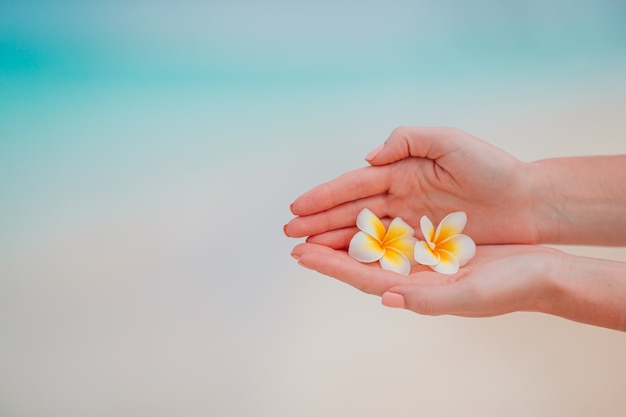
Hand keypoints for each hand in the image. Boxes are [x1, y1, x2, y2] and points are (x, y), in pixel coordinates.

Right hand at [285, 127, 539, 245]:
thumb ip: (408, 140)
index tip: (297, 207)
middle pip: (352, 211)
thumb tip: (368, 158)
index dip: (325, 196)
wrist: (529, 202)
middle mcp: (401, 197)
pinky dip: (363, 257)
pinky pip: (387, 252)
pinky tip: (342, 263)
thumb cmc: (493, 168)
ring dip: (334, 241)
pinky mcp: (425, 244)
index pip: (355, 185)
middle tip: (289, 234)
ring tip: (306, 251)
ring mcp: (411, 222)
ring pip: (364, 234)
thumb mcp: (450, 142)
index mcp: (401, 171)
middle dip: (319, 222)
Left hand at [290, 242, 559, 317]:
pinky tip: (362, 217)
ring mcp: (422, 263)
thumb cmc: (512, 287)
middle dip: (327, 247)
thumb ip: (428, 300)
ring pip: (374, 247)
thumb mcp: (471, 294)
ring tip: (318, 225)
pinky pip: (396, 236)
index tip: (300, 253)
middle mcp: (413, 278)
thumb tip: (389, 298)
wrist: (543, 274)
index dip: (330, 265)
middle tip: (295, 235)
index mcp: (416, 291)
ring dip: (346, 235)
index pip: (362, 276)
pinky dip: (375, 227)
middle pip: (360, 261)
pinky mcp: (435, 248)